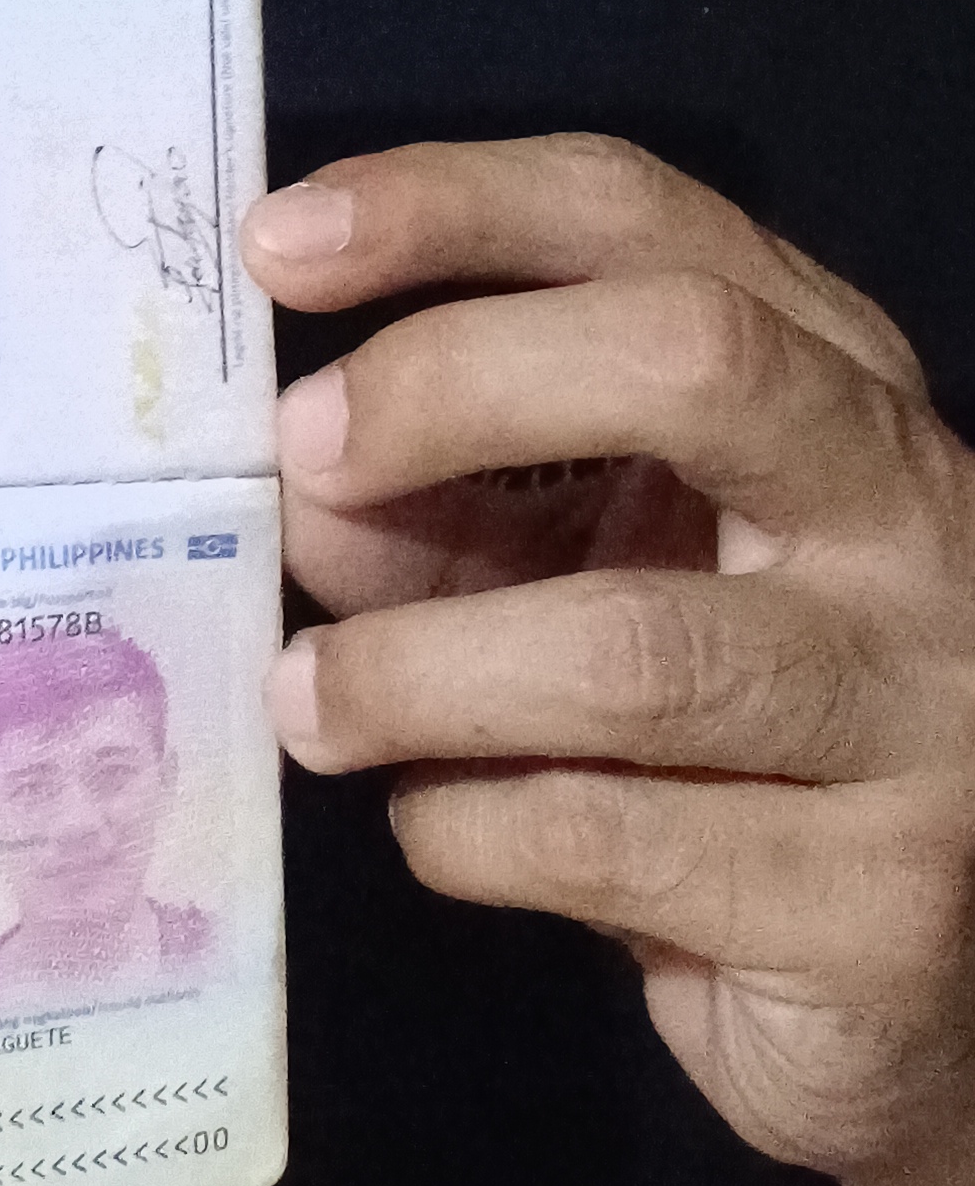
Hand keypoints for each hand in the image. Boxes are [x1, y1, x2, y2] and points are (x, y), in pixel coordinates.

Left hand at [243, 136, 974, 1185]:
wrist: (907, 981)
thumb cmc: (718, 725)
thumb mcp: (585, 567)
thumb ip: (447, 506)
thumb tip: (300, 488)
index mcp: (828, 375)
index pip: (642, 216)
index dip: (450, 204)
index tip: (275, 244)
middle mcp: (904, 507)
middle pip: (691, 356)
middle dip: (456, 383)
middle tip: (302, 454)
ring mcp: (920, 705)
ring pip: (632, 644)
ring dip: (416, 669)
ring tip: (308, 699)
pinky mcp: (881, 902)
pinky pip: (608, 841)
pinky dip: (466, 828)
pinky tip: (439, 823)